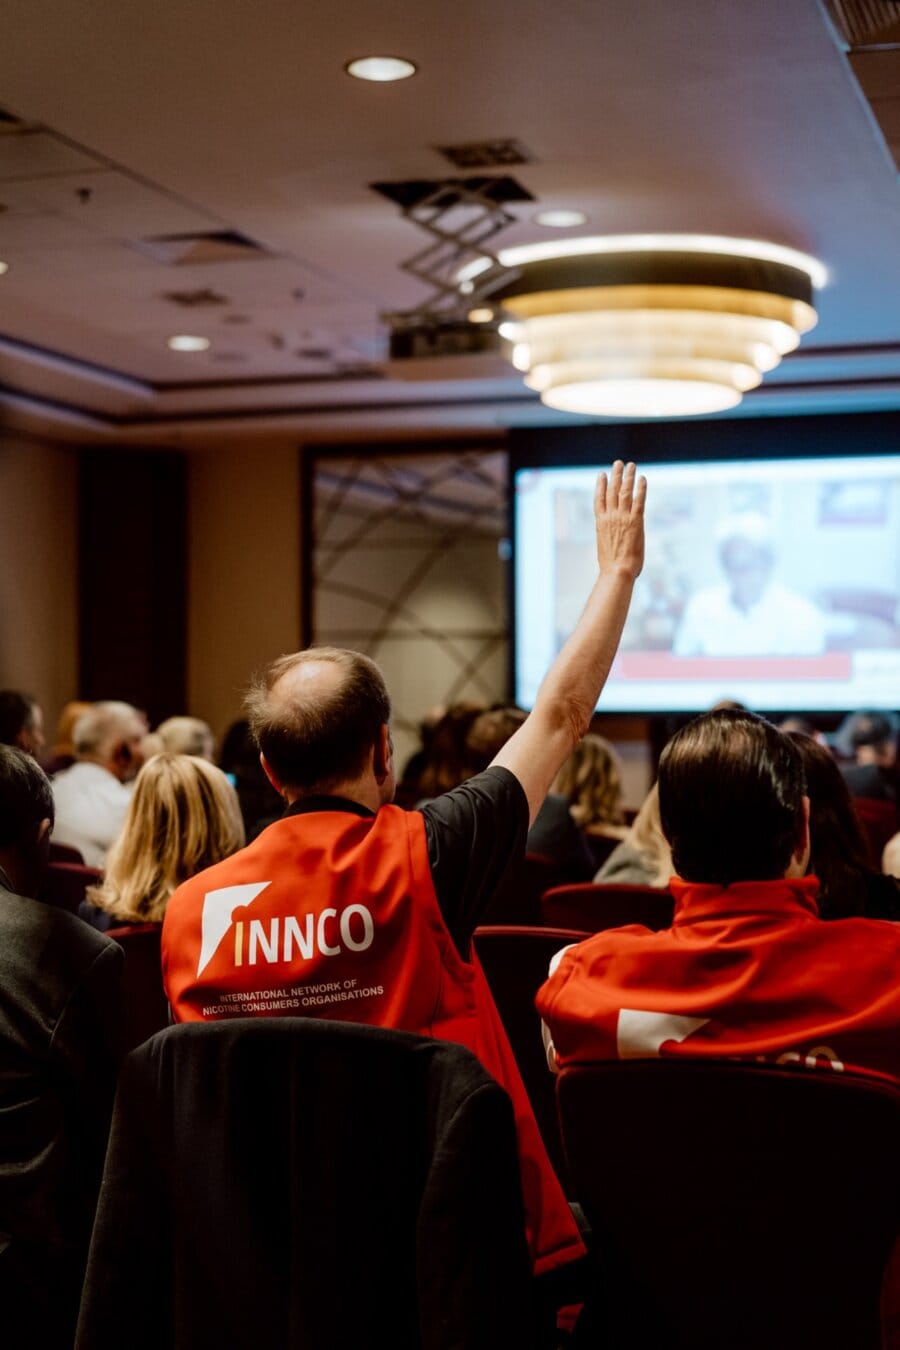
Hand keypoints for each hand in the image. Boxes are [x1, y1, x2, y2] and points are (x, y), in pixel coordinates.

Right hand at [595, 461, 645, 579]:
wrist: (617, 570)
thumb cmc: (612, 565)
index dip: (601, 485)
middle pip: (612, 490)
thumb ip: (609, 537)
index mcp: (601, 523)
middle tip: (618, 463)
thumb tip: (613, 539)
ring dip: (628, 476)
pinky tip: (642, 478)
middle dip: (615, 475)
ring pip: (625, 491)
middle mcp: (610, 517)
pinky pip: (639, 500)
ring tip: (631, 465)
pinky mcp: (636, 521)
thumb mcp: (606, 547)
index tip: (602, 474)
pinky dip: (641, 488)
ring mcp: (623, 517)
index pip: (599, 499)